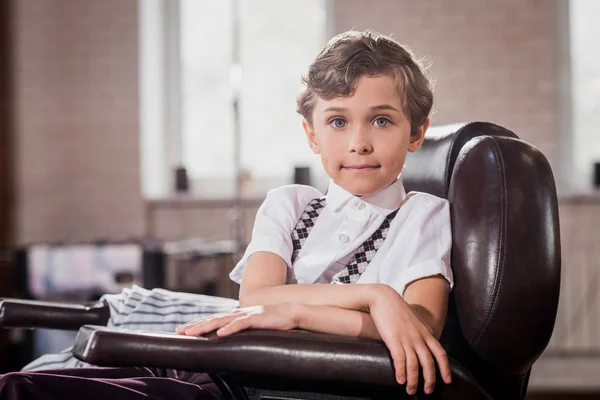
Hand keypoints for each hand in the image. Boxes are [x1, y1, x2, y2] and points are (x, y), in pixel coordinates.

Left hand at [176, 303, 300, 336]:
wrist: (291, 312)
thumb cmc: (273, 320)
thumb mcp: (253, 324)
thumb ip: (241, 327)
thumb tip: (228, 334)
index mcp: (237, 315)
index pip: (213, 319)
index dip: (198, 324)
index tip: (183, 330)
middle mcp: (238, 313)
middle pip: (213, 319)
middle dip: (196, 325)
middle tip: (180, 331)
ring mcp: (246, 314)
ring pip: (221, 320)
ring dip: (206, 326)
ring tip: (192, 333)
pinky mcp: (256, 318)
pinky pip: (240, 324)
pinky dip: (229, 328)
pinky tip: (220, 333)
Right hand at [368, 285, 451, 395]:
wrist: (384, 297)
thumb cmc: (397, 310)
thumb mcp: (414, 322)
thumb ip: (420, 333)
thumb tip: (422, 345)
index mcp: (425, 333)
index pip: (440, 353)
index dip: (445, 368)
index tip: (447, 381)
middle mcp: (418, 337)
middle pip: (429, 362)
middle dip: (429, 379)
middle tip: (427, 391)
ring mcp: (406, 338)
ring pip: (414, 364)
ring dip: (413, 380)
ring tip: (410, 390)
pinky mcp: (393, 338)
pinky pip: (400, 359)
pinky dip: (401, 372)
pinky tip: (400, 380)